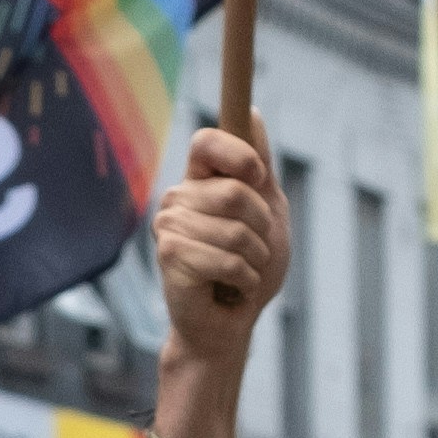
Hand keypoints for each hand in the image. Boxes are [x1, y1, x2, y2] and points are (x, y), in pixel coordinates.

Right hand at [151, 121, 284, 359]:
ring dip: (255, 258)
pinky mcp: (169, 257)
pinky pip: (227, 260)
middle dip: (261, 226)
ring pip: (235, 230)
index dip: (239, 155)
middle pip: (234, 191)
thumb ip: (260, 165)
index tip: (258, 178)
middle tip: (252, 248)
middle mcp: (178, 198)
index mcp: (199, 180)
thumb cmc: (248, 268)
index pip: (208, 141)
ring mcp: (169, 226)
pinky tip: (233, 289)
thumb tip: (253, 112)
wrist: (230, 325)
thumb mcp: (268, 209)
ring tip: (242, 272)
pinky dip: (244, 279)